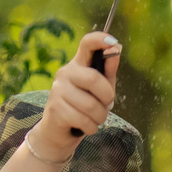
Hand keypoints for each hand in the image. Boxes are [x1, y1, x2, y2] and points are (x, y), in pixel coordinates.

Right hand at [29, 31, 119, 160]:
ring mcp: (58, 90)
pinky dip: (91, 128)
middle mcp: (65, 73)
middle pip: (93, 78)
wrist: (59, 132)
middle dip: (107, 97)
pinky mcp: (55, 109)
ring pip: (91, 105)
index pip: (87, 44)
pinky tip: (85, 126)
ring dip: (100, 117)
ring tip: (95, 118)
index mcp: (78, 64)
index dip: (100, 39)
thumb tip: (116, 50)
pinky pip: (84, 120)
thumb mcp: (100, 89)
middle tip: (106, 105)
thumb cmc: (84, 107)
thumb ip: (108, 72)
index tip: (112, 42)